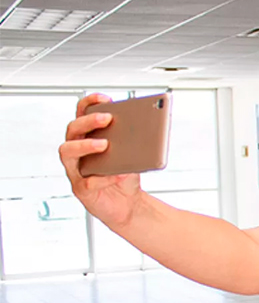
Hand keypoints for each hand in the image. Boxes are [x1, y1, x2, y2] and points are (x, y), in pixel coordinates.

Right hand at [59, 93, 145, 227]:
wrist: (129, 205)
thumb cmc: (126, 176)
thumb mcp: (133, 156)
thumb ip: (134, 142)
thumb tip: (146, 129)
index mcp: (88, 137)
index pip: (82, 114)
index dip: (88, 103)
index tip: (103, 98)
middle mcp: (77, 151)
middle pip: (73, 129)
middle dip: (88, 121)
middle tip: (107, 119)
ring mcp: (76, 170)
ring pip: (68, 151)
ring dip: (85, 145)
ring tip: (105, 145)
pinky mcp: (81, 189)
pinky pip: (87, 182)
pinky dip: (104, 177)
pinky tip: (119, 174)